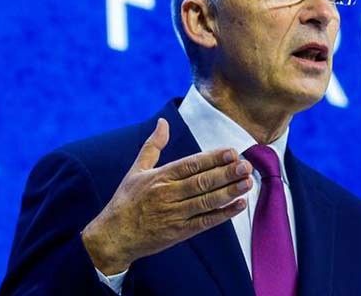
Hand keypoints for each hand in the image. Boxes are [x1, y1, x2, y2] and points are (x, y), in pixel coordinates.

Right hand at [81, 118, 252, 273]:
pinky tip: (239, 205)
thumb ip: (153, 146)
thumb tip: (163, 122)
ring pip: (206, 201)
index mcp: (160, 177)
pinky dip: (223, 214)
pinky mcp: (179, 232)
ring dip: (229, 192)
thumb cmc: (126, 201)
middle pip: (202, 182)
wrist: (113, 237)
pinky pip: (204, 222)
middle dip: (226, 173)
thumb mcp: (136, 170)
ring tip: (247, 182)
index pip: (191, 165)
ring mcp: (174, 215)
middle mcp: (167, 195)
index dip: (212, 158)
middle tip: (246, 165)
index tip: (231, 152)